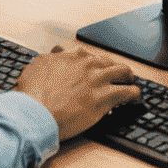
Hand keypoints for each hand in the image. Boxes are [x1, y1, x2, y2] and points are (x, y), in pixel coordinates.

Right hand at [15, 42, 140, 142]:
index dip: (96, 66)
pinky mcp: (104, 97)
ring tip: (131, 87)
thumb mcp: (36, 67)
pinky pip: (129, 92)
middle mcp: (86, 63)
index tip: (97, 73)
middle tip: (119, 79)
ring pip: (124, 72)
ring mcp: (97, 79)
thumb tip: (52, 58)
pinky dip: (136, 96)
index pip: (90, 56)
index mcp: (70, 55)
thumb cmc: (32, 94)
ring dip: (129, 79)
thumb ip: (49, 61)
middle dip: (116, 70)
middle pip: (110, 61)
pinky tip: (136, 101)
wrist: (35, 112)